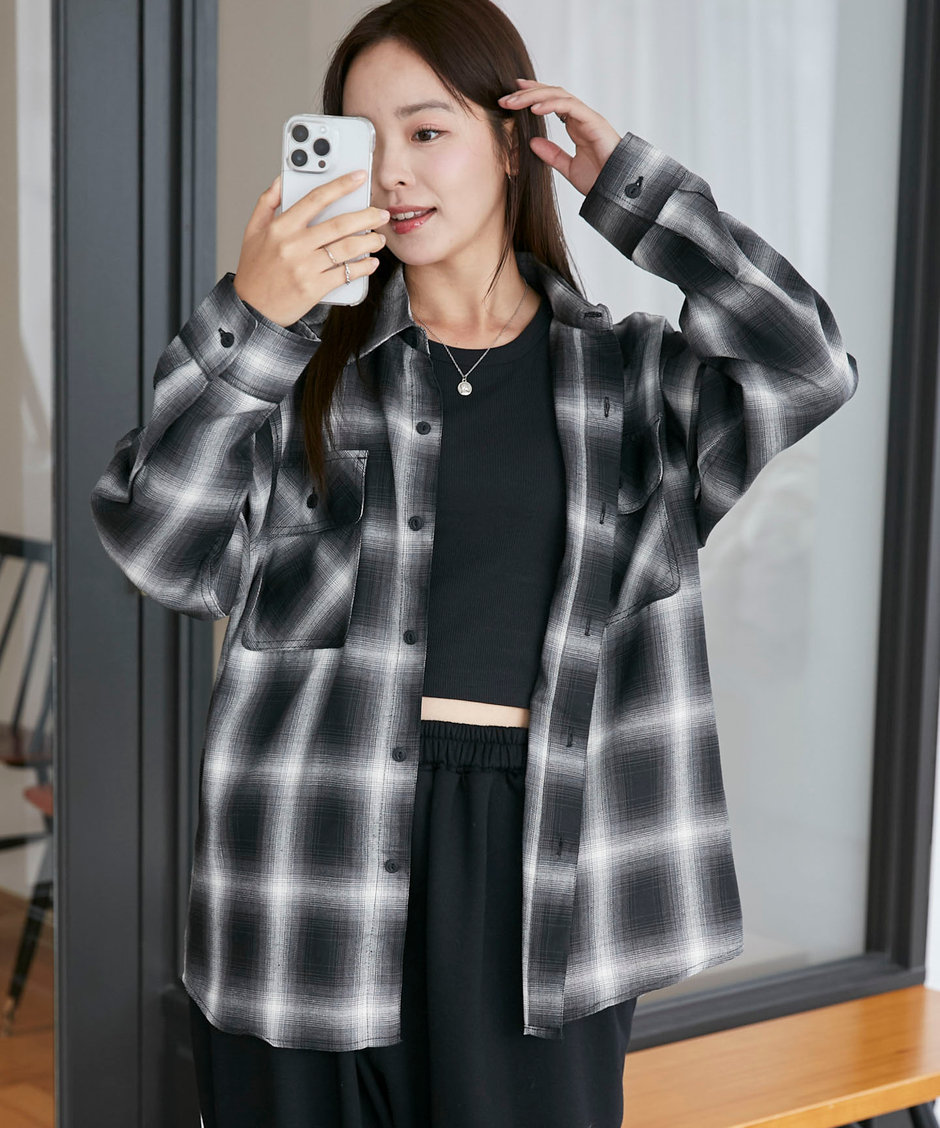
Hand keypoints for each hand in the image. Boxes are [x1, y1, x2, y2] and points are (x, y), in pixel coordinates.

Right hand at [233, 170, 390, 327]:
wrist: (252, 309)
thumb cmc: (254, 270)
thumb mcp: (253, 230)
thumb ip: (267, 202)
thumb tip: (282, 179)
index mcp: (281, 227)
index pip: (316, 198)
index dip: (341, 185)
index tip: (359, 177)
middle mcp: (294, 245)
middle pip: (339, 224)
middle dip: (366, 217)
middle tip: (381, 214)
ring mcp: (305, 268)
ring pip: (346, 249)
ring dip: (369, 242)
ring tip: (378, 239)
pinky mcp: (314, 288)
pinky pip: (345, 274)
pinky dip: (362, 267)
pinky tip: (371, 262)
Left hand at [497, 78, 622, 197]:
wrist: (617, 190)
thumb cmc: (599, 180)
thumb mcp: (569, 168)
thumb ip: (552, 155)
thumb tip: (532, 142)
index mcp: (576, 125)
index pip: (551, 102)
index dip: (532, 96)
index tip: (512, 96)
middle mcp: (581, 117)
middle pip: (552, 94)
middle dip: (527, 93)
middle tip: (504, 98)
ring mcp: (588, 117)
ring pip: (558, 95)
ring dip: (534, 96)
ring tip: (513, 102)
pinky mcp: (593, 121)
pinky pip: (569, 106)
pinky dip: (550, 104)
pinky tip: (534, 108)